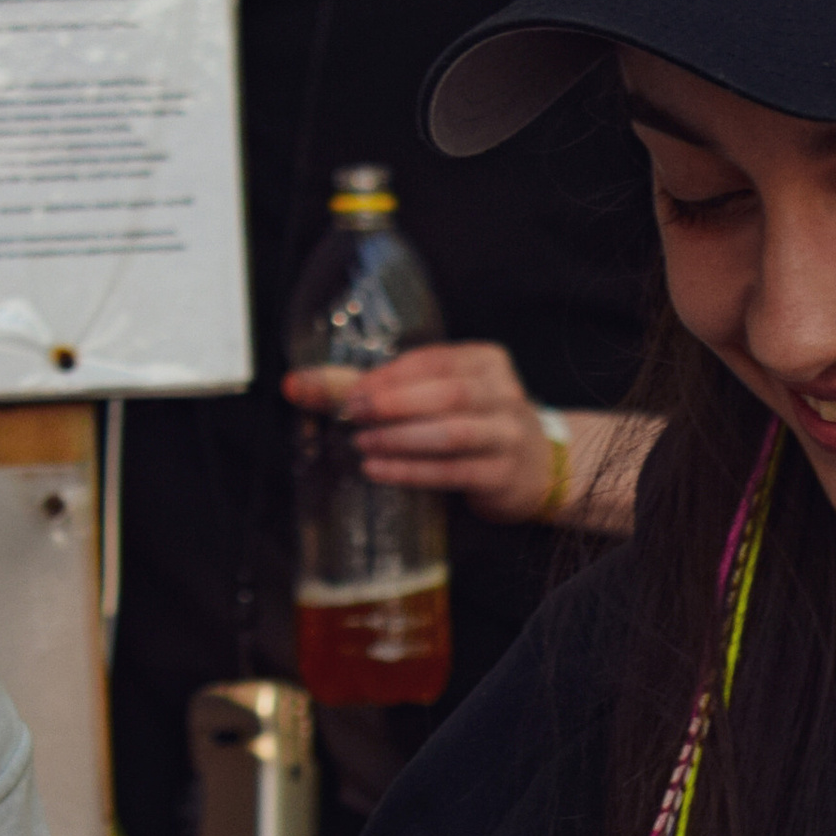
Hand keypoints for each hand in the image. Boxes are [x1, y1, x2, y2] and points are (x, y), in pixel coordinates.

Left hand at [284, 343, 550, 524]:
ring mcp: (507, 435)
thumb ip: (378, 388)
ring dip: (400, 438)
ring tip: (361, 443)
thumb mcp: (442, 395)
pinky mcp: (502, 475)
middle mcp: (503, 394)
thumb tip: (296, 384)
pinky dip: (411, 470)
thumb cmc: (475, 424)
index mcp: (487, 361)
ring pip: (451, 432)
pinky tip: (378, 470)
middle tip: (350, 414)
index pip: (433, 360)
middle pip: (446, 393)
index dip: (389, 375)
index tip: (349, 390)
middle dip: (392, 403)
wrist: (539, 468)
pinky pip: (452, 471)